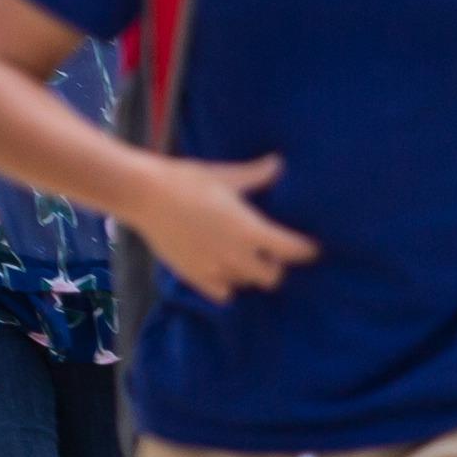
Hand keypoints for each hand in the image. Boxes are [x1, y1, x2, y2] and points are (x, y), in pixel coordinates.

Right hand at [131, 154, 313, 299]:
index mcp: (249, 230)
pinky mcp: (194, 277)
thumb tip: (278, 163)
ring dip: (250, 274)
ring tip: (245, 259)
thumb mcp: (225, 175)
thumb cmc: (186, 180)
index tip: (312, 249)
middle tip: (271, 253)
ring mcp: (214, 269)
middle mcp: (236, 255)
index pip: (291, 249)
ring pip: (247, 284)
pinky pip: (222, 293)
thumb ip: (256, 175)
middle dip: (276, 266)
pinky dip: (228, 285)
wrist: (144, 195)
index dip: (306, 250)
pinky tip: (223, 270)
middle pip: (272, 277)